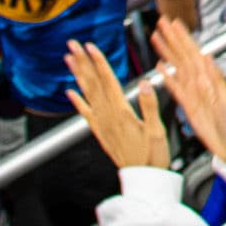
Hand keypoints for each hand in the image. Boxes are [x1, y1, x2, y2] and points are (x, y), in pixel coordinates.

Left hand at [63, 40, 167, 172]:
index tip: (91, 46)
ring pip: (87, 94)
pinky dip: (77, 102)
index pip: (108, 80)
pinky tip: (70, 92)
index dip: (99, 62)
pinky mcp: (101, 132)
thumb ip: (149, 105)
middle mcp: (108, 116)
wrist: (143, 180)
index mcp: (122, 112)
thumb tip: (144, 83)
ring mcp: (102, 124)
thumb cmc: (153, 156)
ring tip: (69, 60)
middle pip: (93, 83)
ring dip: (78, 75)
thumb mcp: (157, 130)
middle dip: (83, 62)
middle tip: (72, 45)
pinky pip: (86, 114)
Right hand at [150, 17, 225, 162]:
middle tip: (162, 23)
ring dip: (167, 52)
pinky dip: (166, 76)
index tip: (175, 24)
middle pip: (183, 56)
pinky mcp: (187, 104)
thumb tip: (206, 56)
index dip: (184, 37)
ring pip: (176, 67)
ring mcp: (192, 92)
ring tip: (157, 38)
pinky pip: (174, 87)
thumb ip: (214, 79)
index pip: (193, 52)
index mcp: (209, 78)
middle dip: (172, 39)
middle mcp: (200, 82)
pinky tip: (160, 67)